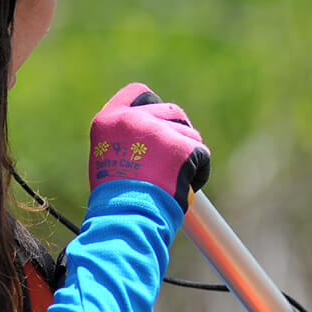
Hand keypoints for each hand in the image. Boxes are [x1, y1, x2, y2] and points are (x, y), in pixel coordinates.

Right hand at [89, 83, 211, 208]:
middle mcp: (133, 119)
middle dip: (179, 131)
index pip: (138, 92)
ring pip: (191, 134)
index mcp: (109, 121)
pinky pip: (203, 155)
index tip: (159, 121)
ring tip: (173, 180)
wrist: (127, 218)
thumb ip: (126, 139)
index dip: (153, 104)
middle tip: (176, 157)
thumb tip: (151, 138)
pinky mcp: (183, 147)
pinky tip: (184, 188)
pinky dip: (199, 173)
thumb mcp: (108, 159)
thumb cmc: (117, 200)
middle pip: (172, 110)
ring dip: (189, 156)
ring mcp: (159, 132)